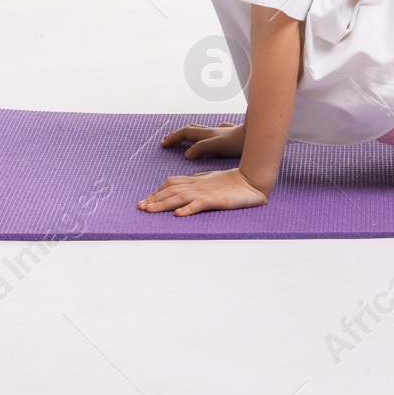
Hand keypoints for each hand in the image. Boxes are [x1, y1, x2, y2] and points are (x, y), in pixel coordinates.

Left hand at [137, 168, 267, 215]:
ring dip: (163, 204)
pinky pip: (200, 204)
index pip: (172, 184)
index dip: (157, 191)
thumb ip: (198, 181)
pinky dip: (188, 209)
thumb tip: (185, 185)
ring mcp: (206, 192)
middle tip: (140, 207)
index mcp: (197, 180)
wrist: (252, 181)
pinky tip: (178, 214)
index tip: (146, 200)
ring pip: (180, 197)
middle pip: (171, 191)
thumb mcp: (212, 180)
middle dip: (154, 199)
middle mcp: (198, 185)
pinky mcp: (216, 200)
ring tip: (150, 210)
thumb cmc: (234, 182)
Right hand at [161, 121, 245, 158]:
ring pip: (203, 130)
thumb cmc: (238, 142)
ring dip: (191, 133)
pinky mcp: (231, 136)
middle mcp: (213, 131)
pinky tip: (214, 133)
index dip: (173, 138)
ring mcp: (222, 132)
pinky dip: (210, 134)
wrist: (258, 134)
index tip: (162, 145)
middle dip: (178, 135)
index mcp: (207, 134)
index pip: (185, 133)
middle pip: (191, 130)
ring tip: (185, 136)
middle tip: (168, 140)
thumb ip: (201, 148)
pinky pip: (217, 132)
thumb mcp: (217, 145)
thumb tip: (186, 154)